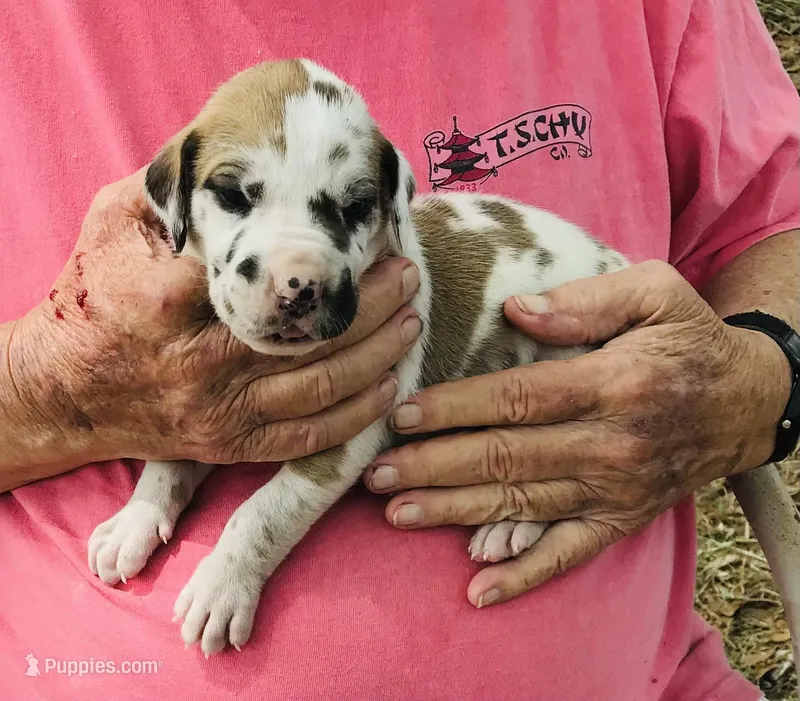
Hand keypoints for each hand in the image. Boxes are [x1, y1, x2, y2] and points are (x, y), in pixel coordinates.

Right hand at [2, 168, 420, 479]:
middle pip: (310, 332)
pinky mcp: (230, 445)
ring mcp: (220, 410)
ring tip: (411, 321)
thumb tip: (229, 162)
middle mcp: (202, 360)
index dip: (326, 256)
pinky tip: (387, 388)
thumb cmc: (93, 300)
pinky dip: (354, 415)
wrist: (65, 391)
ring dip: (377, 355)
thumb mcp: (112, 226)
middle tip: (408, 274)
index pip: (265, 272)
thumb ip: (168, 193)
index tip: (364, 233)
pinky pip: (305, 437)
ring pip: (320, 385)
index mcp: (173, 299)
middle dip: (372, 304)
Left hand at [363, 260, 790, 607]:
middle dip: (434, 465)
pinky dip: (523, 576)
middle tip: (376, 472)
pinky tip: (477, 591)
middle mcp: (611, 445)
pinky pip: (568, 555)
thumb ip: (586, 301)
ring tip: (396, 513)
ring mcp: (614, 491)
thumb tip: (516, 310)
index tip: (402, 413)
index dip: (455, 408)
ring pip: (521, 505)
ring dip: (454, 513)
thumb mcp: (655, 294)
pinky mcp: (620, 521)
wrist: (746, 402)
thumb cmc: (689, 340)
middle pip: (507, 458)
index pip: (518, 399)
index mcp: (614, 384)